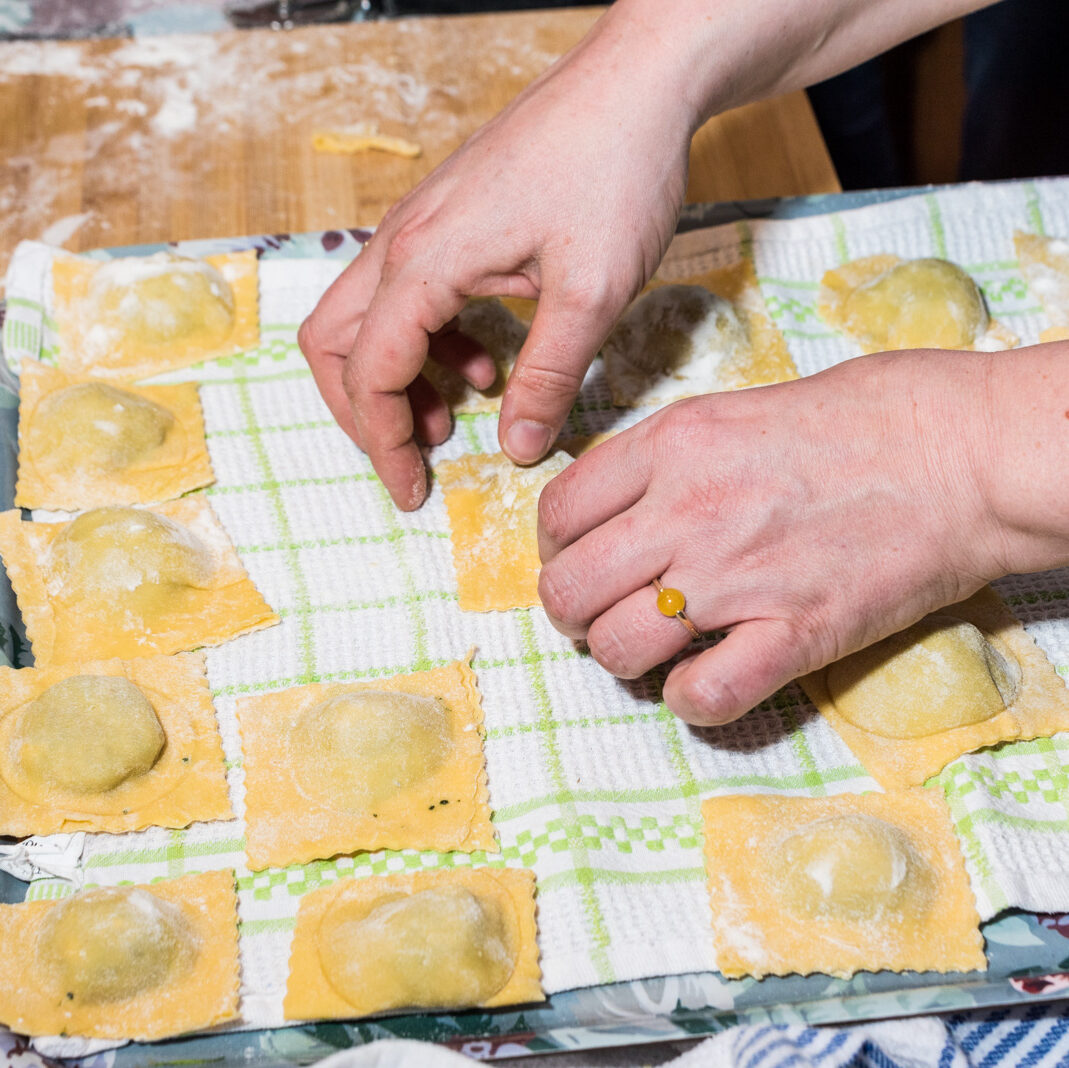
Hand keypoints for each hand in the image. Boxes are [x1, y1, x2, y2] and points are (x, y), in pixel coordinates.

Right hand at [297, 6, 697, 508]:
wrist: (638, 82)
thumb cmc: (615, 170)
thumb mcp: (591, 293)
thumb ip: (548, 377)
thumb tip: (519, 449)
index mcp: (425, 260)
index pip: (369, 372)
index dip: (382, 443)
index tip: (412, 492)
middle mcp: (405, 240)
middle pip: (336, 342)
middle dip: (365, 412)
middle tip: (415, 457)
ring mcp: (423, 225)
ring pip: (366, 318)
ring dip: (397, 378)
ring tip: (454, 415)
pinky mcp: (450, 221)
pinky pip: (409, 294)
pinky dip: (429, 342)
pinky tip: (483, 362)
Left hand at [537, 348, 1024, 724]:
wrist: (963, 450)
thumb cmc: (862, 418)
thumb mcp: (738, 410)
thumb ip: (666, 460)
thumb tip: (617, 509)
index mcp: (671, 445)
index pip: (558, 513)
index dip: (555, 549)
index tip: (578, 560)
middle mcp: (686, 511)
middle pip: (567, 589)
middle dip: (572, 612)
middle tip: (605, 612)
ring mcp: (736, 577)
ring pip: (617, 649)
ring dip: (626, 659)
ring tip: (659, 647)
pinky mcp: (794, 634)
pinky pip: (701, 698)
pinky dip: (691, 701)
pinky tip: (708, 678)